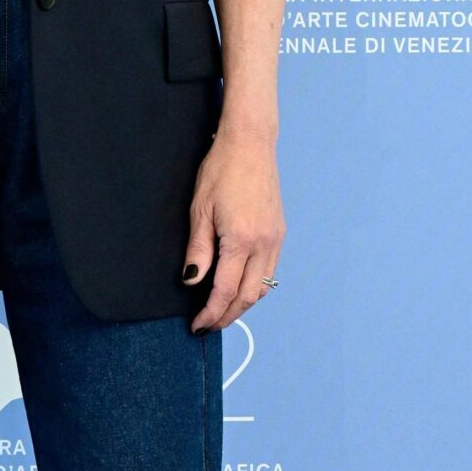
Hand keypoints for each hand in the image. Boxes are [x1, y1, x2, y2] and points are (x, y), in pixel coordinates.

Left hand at [182, 123, 284, 332]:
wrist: (251, 145)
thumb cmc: (221, 171)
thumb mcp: (199, 210)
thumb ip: (198, 250)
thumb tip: (192, 280)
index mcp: (240, 240)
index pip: (224, 291)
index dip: (210, 313)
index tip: (197, 325)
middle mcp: (263, 244)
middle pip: (247, 297)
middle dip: (227, 316)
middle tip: (209, 325)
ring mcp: (274, 240)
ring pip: (261, 288)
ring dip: (242, 305)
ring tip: (222, 311)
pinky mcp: (279, 233)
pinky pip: (269, 272)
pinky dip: (254, 287)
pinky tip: (239, 287)